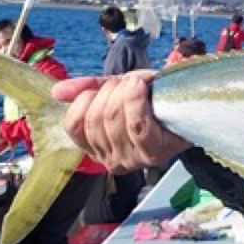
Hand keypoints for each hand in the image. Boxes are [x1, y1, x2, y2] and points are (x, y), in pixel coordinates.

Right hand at [52, 72, 189, 172]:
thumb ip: (86, 90)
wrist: (187, 101)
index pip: (73, 125)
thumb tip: (57, 92)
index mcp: (95, 147)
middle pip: (97, 118)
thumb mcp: (115, 89)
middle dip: (111, 90)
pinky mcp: (155, 152)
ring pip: (115, 119)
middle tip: (128, 83)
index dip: (86, 98)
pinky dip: (137, 99)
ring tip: (139, 84)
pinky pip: (137, 125)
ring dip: (126, 91)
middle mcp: (111, 160)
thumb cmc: (150, 98)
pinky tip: (142, 85)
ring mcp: (134, 159)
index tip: (105, 87)